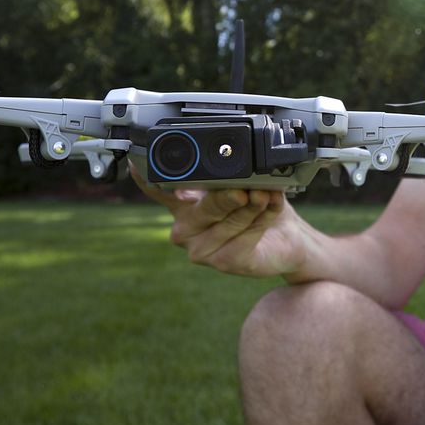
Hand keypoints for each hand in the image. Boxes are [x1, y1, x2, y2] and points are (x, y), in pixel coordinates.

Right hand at [131, 165, 307, 277]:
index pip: (156, 189)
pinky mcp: (224, 262)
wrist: (288, 237)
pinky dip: (263, 219)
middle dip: (228, 194)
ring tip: (267, 195)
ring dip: (254, 205)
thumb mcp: (242, 182)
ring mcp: (201, 249)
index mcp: (181, 204)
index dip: (146, 177)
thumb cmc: (259, 206)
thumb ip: (226, 175)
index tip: (135, 161)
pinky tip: (271, 210)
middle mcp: (184, 228)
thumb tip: (219, 168)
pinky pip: (244, 237)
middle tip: (245, 189)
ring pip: (229, 220)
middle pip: (203, 206)